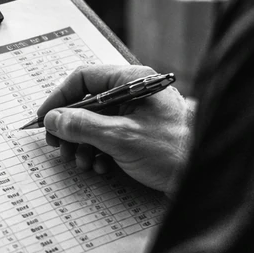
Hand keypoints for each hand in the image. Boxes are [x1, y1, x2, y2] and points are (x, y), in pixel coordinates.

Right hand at [37, 65, 192, 193]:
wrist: (208, 175)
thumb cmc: (176, 150)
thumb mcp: (121, 138)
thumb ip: (82, 126)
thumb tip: (53, 120)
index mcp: (132, 81)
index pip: (83, 78)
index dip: (59, 98)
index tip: (45, 120)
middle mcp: (134, 93)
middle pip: (87, 103)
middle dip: (70, 128)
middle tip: (60, 147)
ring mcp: (139, 115)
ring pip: (96, 123)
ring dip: (82, 144)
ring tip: (81, 163)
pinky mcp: (142, 135)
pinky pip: (109, 138)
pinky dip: (99, 153)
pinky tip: (101, 168)